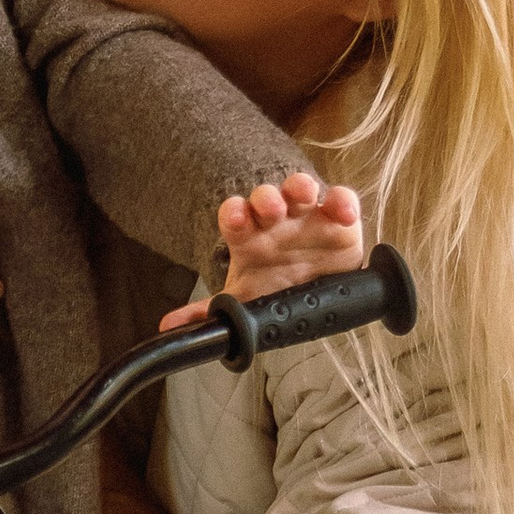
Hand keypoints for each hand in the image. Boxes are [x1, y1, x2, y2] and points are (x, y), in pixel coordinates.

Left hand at [160, 171, 364, 326]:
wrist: (312, 280)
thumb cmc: (274, 281)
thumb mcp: (245, 297)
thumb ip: (210, 311)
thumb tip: (170, 327)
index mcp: (249, 234)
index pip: (235, 216)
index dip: (233, 214)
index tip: (234, 220)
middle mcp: (275, 218)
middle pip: (266, 198)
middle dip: (265, 199)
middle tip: (269, 209)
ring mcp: (306, 214)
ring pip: (300, 188)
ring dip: (300, 187)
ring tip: (303, 194)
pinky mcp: (337, 216)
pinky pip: (340, 199)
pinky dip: (343, 201)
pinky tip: (343, 212)